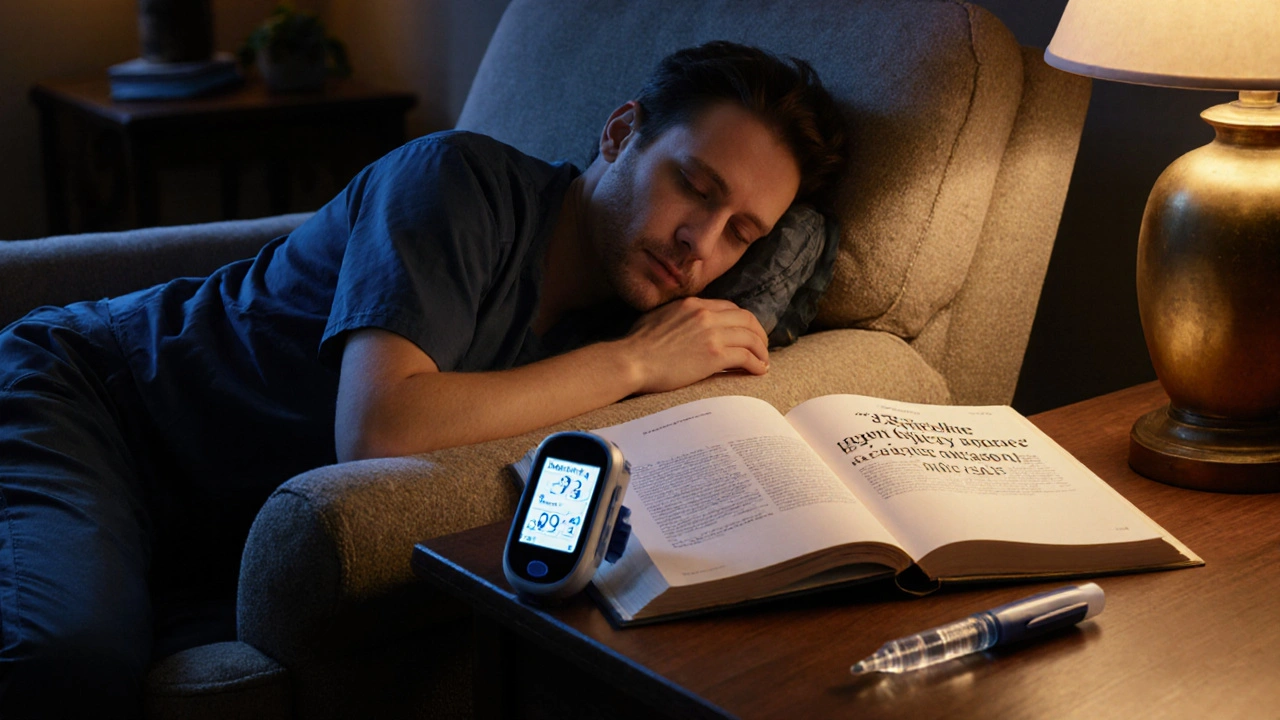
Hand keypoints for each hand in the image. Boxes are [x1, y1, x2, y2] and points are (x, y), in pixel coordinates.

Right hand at [616, 297, 769, 393]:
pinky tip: (758, 370)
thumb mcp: (658, 317)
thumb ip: (678, 316)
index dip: (743, 321)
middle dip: (759, 333)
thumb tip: (684, 324)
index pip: (729, 308)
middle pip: (746, 319)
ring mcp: (711, 333)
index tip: (746, 333)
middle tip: (761, 347)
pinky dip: (756, 363)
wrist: (631, 360)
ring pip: (751, 337)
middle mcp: (705, 314)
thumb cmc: (637, 344)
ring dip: (761, 350)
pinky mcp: (714, 355)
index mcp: (693, 304)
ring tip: (763, 361)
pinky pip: (746, 356)